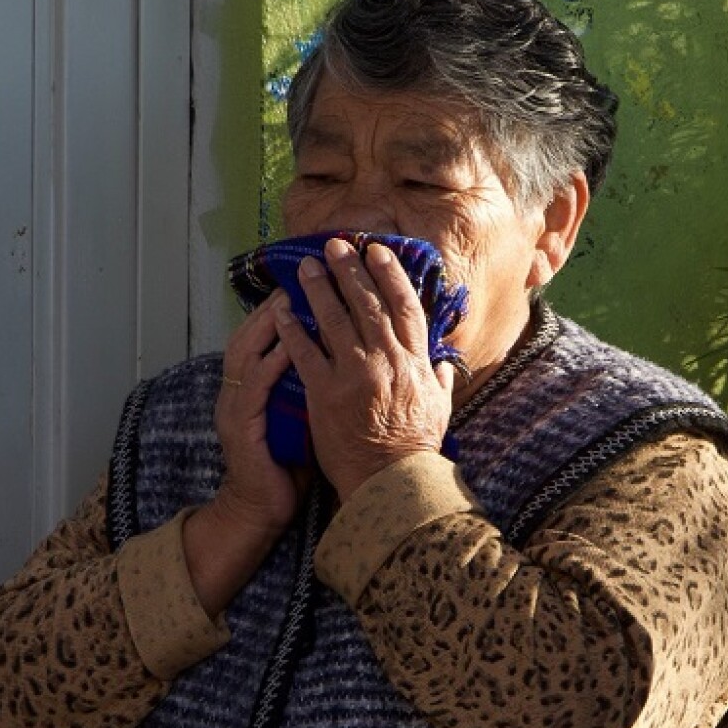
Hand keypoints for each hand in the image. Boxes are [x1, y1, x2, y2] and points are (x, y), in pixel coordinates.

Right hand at [184, 293, 301, 616]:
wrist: (262, 510)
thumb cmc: (290, 463)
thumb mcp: (307, 416)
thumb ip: (320, 383)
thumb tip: (358, 355)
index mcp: (261, 383)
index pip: (275, 333)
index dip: (294, 304)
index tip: (323, 278)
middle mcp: (243, 387)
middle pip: (256, 330)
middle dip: (282, 299)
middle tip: (309, 272)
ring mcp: (237, 406)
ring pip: (246, 350)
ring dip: (269, 322)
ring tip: (294, 296)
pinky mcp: (239, 429)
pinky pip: (253, 388)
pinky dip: (270, 363)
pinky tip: (288, 345)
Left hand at [275, 237, 456, 500]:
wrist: (389, 482)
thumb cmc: (415, 447)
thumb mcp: (440, 408)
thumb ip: (440, 380)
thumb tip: (444, 363)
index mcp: (415, 362)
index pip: (404, 307)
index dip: (390, 275)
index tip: (378, 252)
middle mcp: (386, 361)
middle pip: (367, 304)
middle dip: (350, 270)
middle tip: (335, 245)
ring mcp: (354, 375)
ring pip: (334, 320)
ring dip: (319, 288)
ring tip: (306, 266)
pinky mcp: (324, 393)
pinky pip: (304, 353)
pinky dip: (293, 329)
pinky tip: (283, 311)